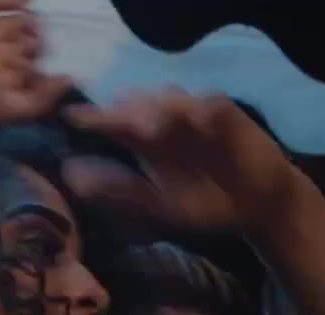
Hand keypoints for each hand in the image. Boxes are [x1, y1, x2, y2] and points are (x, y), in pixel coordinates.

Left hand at [61, 90, 302, 233]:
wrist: (255, 207)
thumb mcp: (159, 205)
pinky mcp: (225, 112)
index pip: (114, 123)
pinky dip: (199, 110)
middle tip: (110, 121)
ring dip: (157, 108)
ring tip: (147, 128)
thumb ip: (118, 190)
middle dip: (124, 110)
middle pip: (137, 102)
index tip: (72, 119)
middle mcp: (165, 121)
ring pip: (169, 97)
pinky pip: (209, 104)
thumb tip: (69, 174)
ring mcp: (194, 113)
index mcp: (145, 142)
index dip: (94, 119)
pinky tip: (193, 120)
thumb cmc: (205, 205)